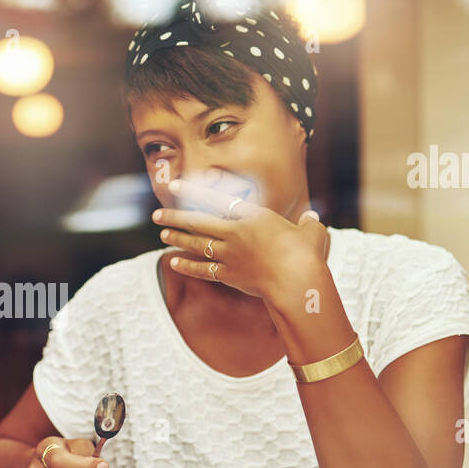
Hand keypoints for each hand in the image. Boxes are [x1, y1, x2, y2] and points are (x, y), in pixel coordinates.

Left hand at [153, 178, 329, 301]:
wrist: (297, 281)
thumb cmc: (307, 254)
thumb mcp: (311, 233)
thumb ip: (307, 224)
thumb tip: (311, 219)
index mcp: (254, 216)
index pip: (217, 200)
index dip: (193, 192)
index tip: (175, 186)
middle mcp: (236, 233)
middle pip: (199, 223)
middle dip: (176, 218)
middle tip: (157, 216)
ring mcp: (231, 255)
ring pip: (198, 244)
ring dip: (178, 239)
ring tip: (163, 235)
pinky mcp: (230, 275)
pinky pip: (203, 270)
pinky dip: (188, 266)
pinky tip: (173, 263)